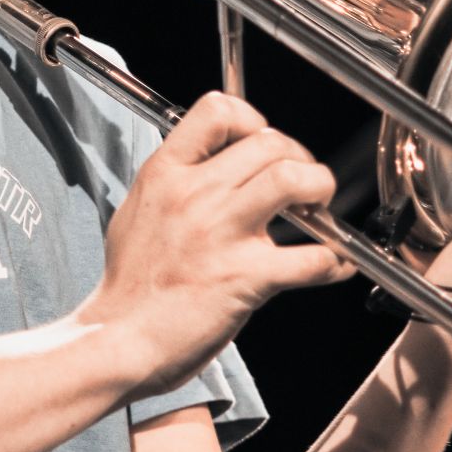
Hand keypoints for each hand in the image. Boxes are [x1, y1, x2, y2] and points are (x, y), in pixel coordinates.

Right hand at [85, 91, 355, 396]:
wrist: (117, 341)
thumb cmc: (128, 288)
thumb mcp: (137, 212)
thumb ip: (174, 185)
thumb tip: (209, 167)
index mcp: (165, 175)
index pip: (217, 110)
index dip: (252, 119)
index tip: (262, 139)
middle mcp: (194, 195)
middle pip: (269, 143)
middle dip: (299, 158)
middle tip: (303, 182)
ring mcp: (221, 234)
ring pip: (293, 179)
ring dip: (319, 189)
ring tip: (318, 208)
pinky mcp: (246, 277)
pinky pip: (311, 257)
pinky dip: (334, 259)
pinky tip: (335, 263)